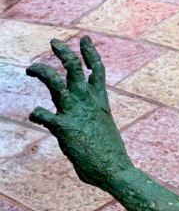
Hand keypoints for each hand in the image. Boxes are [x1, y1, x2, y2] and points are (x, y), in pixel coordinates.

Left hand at [27, 37, 132, 188]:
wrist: (115, 170)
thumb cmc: (110, 157)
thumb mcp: (102, 131)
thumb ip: (88, 122)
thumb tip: (75, 129)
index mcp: (101, 103)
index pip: (97, 71)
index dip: (91, 54)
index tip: (84, 40)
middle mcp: (88, 103)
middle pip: (75, 69)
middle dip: (65, 53)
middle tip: (54, 43)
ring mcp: (76, 113)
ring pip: (57, 82)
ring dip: (42, 71)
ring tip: (31, 68)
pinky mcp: (64, 128)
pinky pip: (43, 114)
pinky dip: (37, 114)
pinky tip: (36, 116)